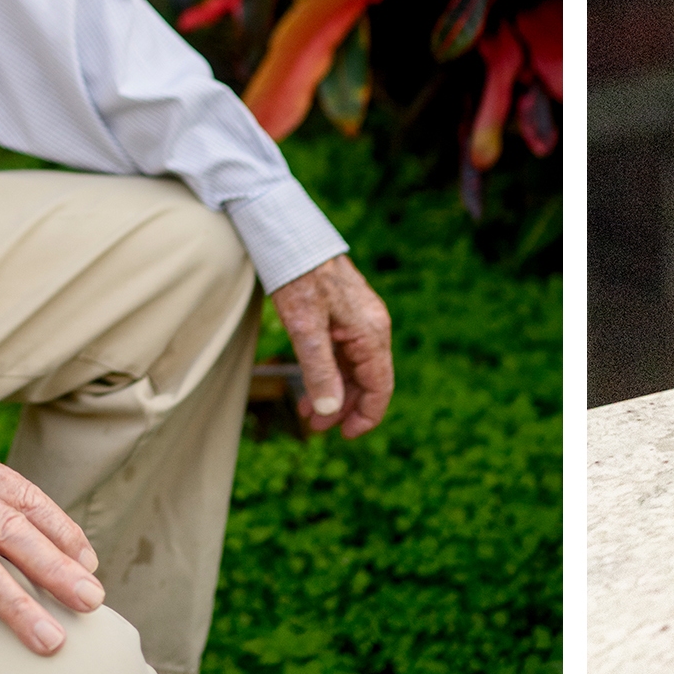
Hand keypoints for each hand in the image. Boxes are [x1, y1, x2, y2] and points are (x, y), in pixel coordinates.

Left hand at [269, 253, 393, 437]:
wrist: (293, 238)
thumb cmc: (300, 280)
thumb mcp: (305, 329)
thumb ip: (320, 370)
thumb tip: (330, 410)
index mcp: (371, 334)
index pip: (380, 388)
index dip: (365, 416)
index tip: (343, 436)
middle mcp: (373, 329)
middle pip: (367, 381)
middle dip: (343, 408)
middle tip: (313, 425)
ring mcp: (361, 322)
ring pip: (354, 369)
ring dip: (334, 392)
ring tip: (307, 409)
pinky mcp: (346, 316)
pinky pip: (345, 353)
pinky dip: (330, 372)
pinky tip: (310, 383)